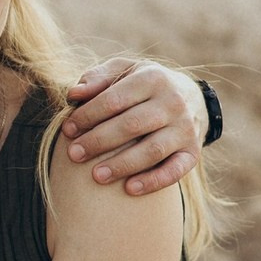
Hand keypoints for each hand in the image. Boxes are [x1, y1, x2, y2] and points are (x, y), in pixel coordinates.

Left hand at [63, 58, 205, 195]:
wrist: (190, 97)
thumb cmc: (143, 85)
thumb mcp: (123, 71)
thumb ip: (96, 78)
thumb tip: (73, 94)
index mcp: (153, 78)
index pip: (114, 99)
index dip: (88, 115)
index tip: (67, 130)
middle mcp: (173, 102)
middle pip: (131, 125)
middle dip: (99, 141)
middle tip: (74, 154)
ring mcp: (185, 128)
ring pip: (152, 150)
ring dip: (122, 165)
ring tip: (96, 176)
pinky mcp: (193, 152)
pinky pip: (175, 171)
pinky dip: (153, 181)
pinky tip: (129, 189)